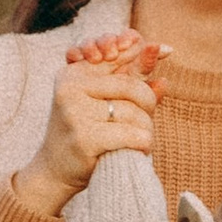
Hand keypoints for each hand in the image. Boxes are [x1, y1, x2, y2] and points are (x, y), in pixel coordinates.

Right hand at [17, 35, 165, 213]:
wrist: (54, 172)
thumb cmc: (85, 134)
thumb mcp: (104, 101)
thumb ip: (131, 78)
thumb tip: (161, 49)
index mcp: (74, 73)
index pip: (117, 54)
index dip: (143, 52)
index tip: (167, 50)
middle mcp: (70, 87)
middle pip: (130, 86)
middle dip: (148, 104)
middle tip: (148, 122)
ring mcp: (75, 112)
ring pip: (133, 112)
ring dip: (146, 129)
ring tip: (141, 139)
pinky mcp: (83, 137)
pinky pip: (130, 134)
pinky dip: (142, 143)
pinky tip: (140, 149)